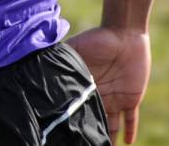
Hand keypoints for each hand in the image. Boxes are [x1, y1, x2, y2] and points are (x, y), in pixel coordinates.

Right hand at [67, 27, 150, 144]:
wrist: (124, 33)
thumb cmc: (97, 39)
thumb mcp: (75, 49)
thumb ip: (61, 58)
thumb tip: (37, 62)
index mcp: (84, 85)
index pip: (78, 107)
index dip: (73, 119)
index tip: (65, 130)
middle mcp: (98, 94)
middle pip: (93, 118)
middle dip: (89, 132)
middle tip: (83, 143)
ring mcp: (115, 98)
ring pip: (111, 124)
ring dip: (108, 137)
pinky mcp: (131, 98)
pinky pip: (131, 119)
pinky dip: (130, 131)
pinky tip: (127, 143)